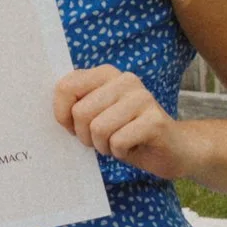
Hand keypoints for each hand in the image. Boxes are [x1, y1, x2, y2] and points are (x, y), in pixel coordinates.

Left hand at [55, 65, 184, 180]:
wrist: (172, 149)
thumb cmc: (126, 133)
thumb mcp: (97, 115)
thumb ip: (77, 106)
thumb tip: (54, 112)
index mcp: (106, 74)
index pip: (66, 86)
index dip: (62, 114)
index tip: (72, 127)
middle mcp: (125, 79)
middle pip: (81, 112)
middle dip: (85, 136)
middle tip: (100, 140)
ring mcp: (142, 98)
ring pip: (98, 128)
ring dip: (103, 146)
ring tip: (117, 142)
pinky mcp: (155, 120)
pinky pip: (118, 141)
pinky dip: (119, 152)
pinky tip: (131, 148)